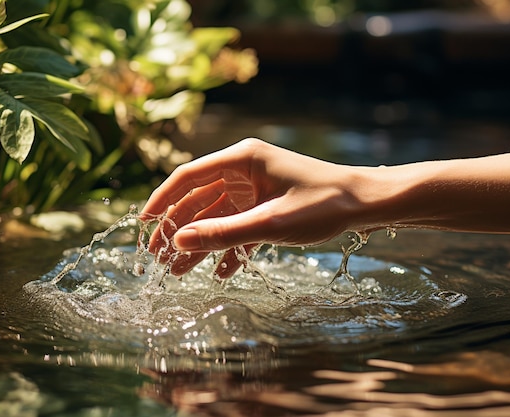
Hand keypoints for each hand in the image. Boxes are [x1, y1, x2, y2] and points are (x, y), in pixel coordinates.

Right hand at [139, 138, 371, 277]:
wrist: (366, 204)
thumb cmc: (323, 204)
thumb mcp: (270, 223)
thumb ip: (223, 233)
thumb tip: (178, 242)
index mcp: (242, 160)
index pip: (189, 177)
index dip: (162, 200)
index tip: (142, 223)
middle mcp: (245, 170)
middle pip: (199, 200)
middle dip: (178, 229)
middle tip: (156, 257)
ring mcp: (256, 188)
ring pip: (217, 217)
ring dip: (200, 243)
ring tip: (178, 272)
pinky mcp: (268, 204)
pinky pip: (240, 226)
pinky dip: (230, 246)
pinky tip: (221, 271)